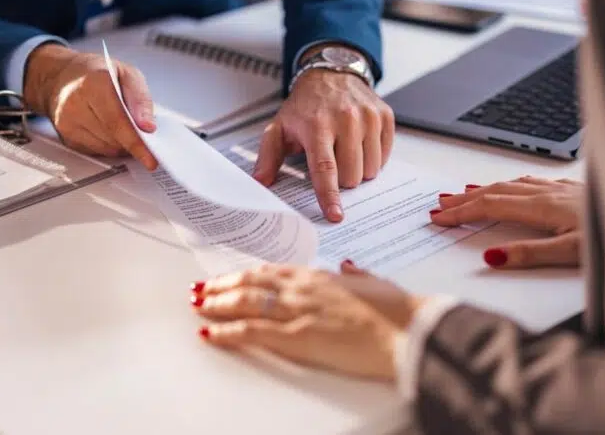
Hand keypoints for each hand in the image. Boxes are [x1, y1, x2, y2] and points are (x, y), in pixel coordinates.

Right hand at [23, 44, 158, 169]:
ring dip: (121, 145)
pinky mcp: (66, 137)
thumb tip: (148, 126)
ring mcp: (67, 122)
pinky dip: (109, 146)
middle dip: (133, 142)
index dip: (136, 142)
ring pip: (106, 148)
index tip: (150, 157)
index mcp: (92, 84)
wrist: (65, 77)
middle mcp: (74, 103)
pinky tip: (109, 130)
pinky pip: (96, 152)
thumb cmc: (98, 73)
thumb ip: (141, 99)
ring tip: (124, 127)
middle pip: (112, 138)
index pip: (117, 121)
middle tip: (145, 137)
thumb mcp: (128, 74)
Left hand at [189, 262, 421, 380]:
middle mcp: (303, 289)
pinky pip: (252, 332)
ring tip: (198, 305)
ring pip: (245, 303)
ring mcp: (298, 311)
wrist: (407, 331)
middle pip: (251, 283)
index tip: (230, 277)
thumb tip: (349, 268)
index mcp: (320, 277)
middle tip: (201, 289)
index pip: (271, 272)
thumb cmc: (397, 312)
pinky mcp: (297, 336)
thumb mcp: (376, 284)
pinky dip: (227, 331)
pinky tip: (211, 332)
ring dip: (216, 304)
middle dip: (222, 286)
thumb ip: (358, 276)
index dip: (246, 274)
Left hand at [251, 48, 394, 222]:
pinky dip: (372, 157)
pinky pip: (384, 155)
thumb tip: (260, 182)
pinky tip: (360, 144)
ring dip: (358, 170)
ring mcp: (368, 117)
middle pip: (351, 175)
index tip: (335, 215)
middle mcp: (346, 119)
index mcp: (317, 125)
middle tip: (332, 163)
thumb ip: (268, 156)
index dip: (329, 195)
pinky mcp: (385, 116)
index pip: (325, 168)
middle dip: (342, 180)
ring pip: (371, 169)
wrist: (331, 74)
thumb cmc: (305, 106)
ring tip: (345, 152)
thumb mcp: (280, 127)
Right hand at [431, 176, 584, 268]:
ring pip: (512, 183)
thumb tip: (491, 257)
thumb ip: (529, 255)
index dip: (462, 212)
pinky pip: (531, 182)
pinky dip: (510, 185)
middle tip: (438, 206)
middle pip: (496, 191)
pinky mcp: (574, 190)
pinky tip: (512, 186)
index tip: (438, 219)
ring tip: (463, 193)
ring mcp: (562, 188)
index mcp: (543, 206)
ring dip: (484, 189)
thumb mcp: (572, 254)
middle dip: (464, 199)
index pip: (491, 206)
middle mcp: (549, 192)